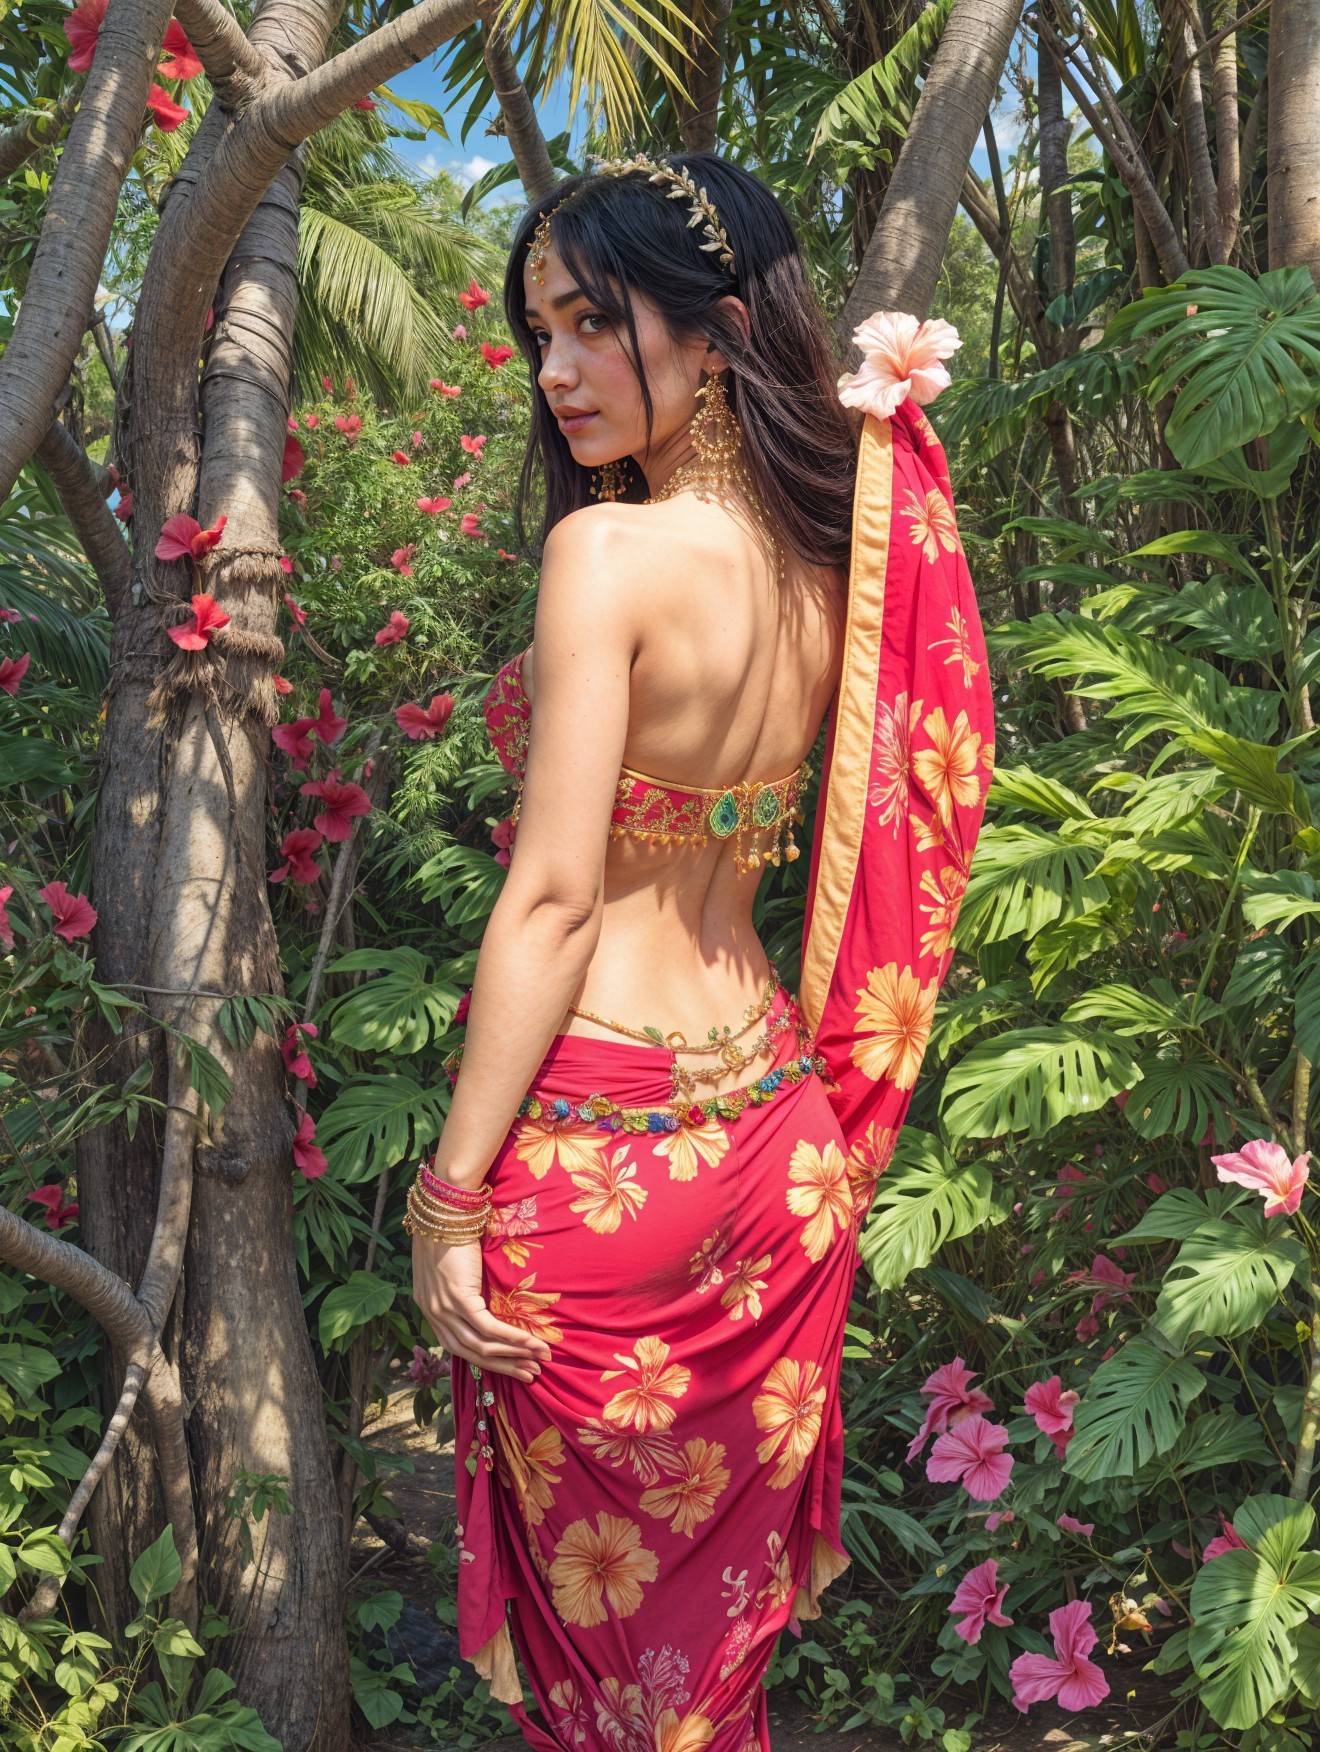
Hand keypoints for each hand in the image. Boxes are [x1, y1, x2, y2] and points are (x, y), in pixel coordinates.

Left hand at [411, 1235, 552, 1383]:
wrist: (445, 1210)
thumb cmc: (451, 1232)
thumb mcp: (450, 1268)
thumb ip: (461, 1290)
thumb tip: (487, 1301)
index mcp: (429, 1309)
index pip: (458, 1347)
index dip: (486, 1360)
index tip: (511, 1366)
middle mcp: (433, 1314)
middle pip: (470, 1354)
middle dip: (504, 1367)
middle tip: (530, 1374)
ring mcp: (445, 1308)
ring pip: (481, 1346)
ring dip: (514, 1356)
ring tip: (539, 1361)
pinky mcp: (459, 1298)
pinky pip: (488, 1328)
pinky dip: (512, 1338)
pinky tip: (531, 1343)